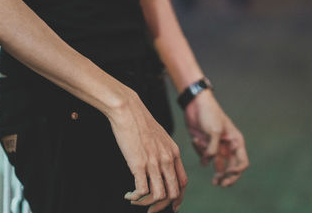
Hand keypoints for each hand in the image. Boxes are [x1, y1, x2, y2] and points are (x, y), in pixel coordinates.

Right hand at [107, 88, 187, 212]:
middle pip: (173, 193)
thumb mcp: (159, 136)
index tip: (172, 206)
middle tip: (150, 210)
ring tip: (136, 201)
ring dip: (147, 204)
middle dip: (162, 206)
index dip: (178, 198)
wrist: (128, 109)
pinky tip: (128, 195)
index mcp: (174, 152)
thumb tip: (159, 164)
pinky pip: (143, 190)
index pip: (183, 182)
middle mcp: (167, 159)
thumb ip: (163, 151)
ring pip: (160, 195)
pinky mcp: (139, 164)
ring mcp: (154, 162)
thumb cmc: (140, 121)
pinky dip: (136, 197)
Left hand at [185, 90, 248, 186]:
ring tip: (213, 181)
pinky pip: (204, 157)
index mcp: (236, 141)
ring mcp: (216, 147)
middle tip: (220, 184)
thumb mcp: (213, 131)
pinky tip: (195, 139)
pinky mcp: (205, 146)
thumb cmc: (209, 114)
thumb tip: (209, 164)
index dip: (236, 171)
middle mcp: (228, 146)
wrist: (196, 104)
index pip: (242, 162)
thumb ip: (213, 149)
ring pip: (218, 166)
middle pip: (232, 168)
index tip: (227, 173)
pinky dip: (199, 152)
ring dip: (215, 172)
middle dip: (227, 178)